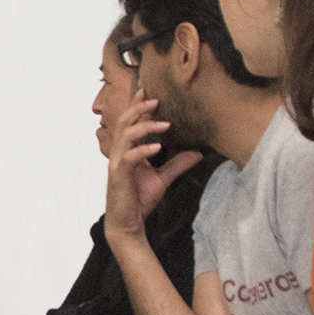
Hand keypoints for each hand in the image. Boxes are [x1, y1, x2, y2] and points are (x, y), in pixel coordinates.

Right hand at [101, 90, 202, 242]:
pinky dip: (143, 150)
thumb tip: (197, 153)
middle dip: (138, 108)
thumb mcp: (162, 179)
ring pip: (126, 136)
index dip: (136, 106)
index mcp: (126, 151)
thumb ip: (177, 164)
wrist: (127, 223)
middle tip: (156, 99)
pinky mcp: (119, 175)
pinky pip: (129, 157)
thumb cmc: (139, 200)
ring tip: (164, 124)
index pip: (129, 123)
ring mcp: (117, 163)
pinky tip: (157, 147)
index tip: (146, 91)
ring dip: (145, 126)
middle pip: (124, 122)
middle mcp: (119, 153)